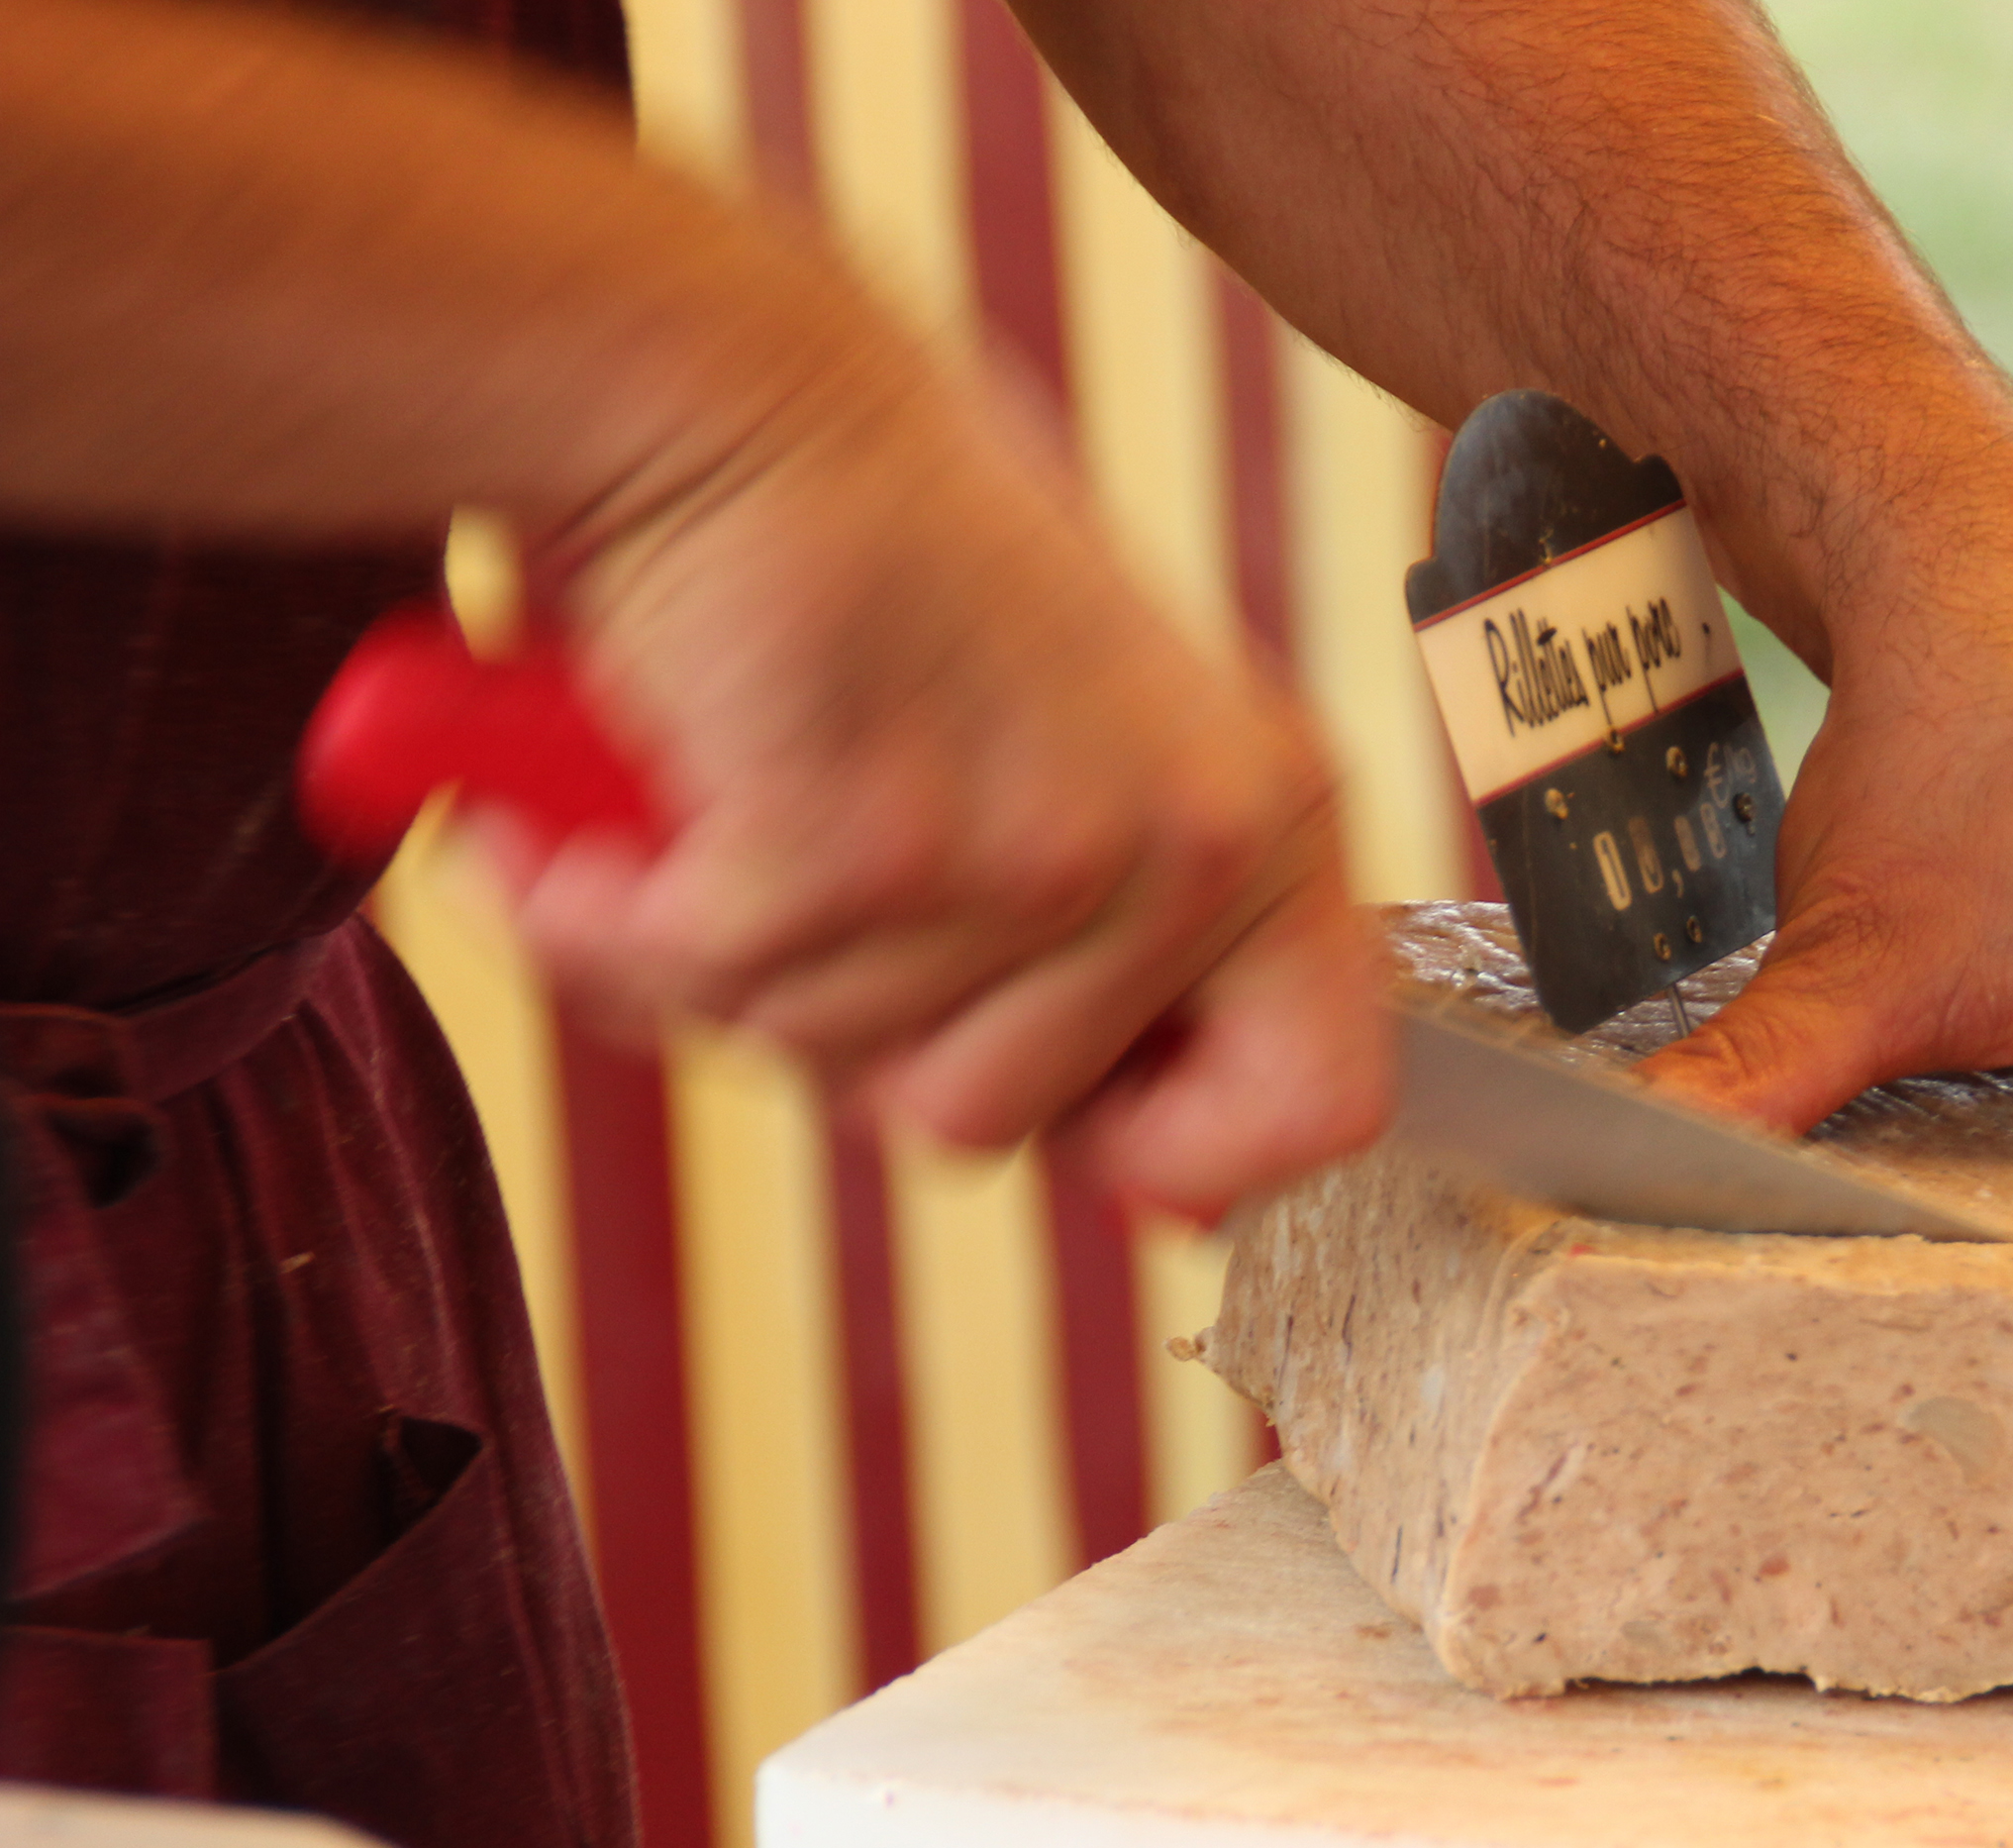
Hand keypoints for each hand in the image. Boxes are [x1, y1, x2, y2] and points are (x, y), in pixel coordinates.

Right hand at [498, 354, 1390, 1222]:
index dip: (1190, 1158)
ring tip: (703, 809)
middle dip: (847, 1040)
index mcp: (1268, 822)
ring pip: (830, 1063)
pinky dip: (593, 920)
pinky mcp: (866, 834)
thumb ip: (1130, 961)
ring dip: (713, 967)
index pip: (1323, 1106)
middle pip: (989, 1124)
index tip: (1082, 1134)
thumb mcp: (1085, 768)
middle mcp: (1189, 838)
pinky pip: (701, 981)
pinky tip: (581, 824)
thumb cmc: (893, 586)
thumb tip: (1170, 1190)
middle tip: (796, 889)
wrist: (733, 383)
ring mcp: (1037, 842)